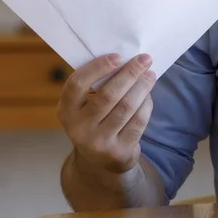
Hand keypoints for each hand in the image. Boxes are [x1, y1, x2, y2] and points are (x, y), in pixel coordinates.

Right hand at [57, 53, 155, 175]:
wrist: (100, 162)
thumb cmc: (95, 121)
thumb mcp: (85, 107)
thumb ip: (96, 87)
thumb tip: (126, 60)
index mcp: (66, 111)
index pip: (77, 84)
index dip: (98, 68)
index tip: (118, 56)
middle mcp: (78, 128)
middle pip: (108, 95)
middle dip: (129, 73)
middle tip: (145, 59)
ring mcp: (98, 142)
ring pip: (126, 107)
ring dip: (142, 87)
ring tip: (150, 74)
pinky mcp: (119, 151)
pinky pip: (138, 121)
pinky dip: (146, 104)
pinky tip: (148, 95)